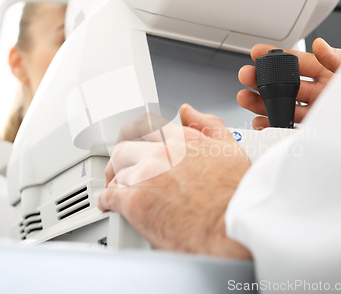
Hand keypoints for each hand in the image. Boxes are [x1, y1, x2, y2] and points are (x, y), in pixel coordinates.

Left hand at [98, 104, 251, 258]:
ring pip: (116, 172)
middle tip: (119, 170)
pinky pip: (109, 196)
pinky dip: (106, 201)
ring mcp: (145, 175)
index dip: (135, 137)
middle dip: (120, 160)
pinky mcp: (134, 201)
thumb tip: (188, 111)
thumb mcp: (229, 147)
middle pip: (124, 149)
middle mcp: (160, 153)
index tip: (132, 144)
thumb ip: (208, 124)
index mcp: (181, 139)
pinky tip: (109, 205)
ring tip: (115, 190)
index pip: (147, 127)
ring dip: (114, 181)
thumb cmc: (233, 195)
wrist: (229, 228)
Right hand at [237, 37, 340, 129]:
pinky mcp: (313, 129)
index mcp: (327, 73)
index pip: (297, 61)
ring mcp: (314, 111)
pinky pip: (287, 126)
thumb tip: (319, 44)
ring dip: (261, 102)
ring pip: (281, 105)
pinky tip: (260, 122)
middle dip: (262, 80)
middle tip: (246, 76)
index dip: (275, 56)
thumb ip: (337, 58)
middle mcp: (318, 92)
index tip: (257, 51)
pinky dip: (272, 125)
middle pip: (283, 85)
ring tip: (245, 98)